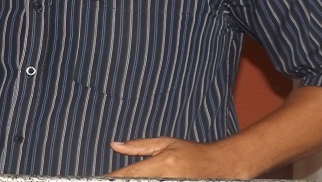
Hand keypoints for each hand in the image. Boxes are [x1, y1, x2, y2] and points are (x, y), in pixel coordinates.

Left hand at [106, 137, 247, 178]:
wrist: (220, 165)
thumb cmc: (192, 153)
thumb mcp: (166, 143)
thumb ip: (139, 146)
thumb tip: (115, 145)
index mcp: (163, 163)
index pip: (130, 175)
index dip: (113, 177)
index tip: (101, 178)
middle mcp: (167, 178)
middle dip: (122, 181)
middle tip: (109, 179)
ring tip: (124, 179)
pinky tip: (141, 181)